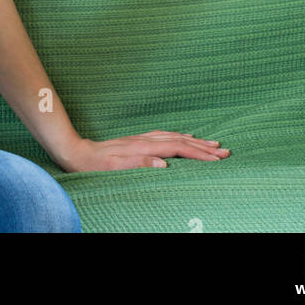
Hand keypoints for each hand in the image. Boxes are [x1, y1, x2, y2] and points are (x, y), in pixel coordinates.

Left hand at [57, 131, 230, 172]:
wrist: (78, 152)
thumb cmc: (97, 165)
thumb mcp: (116, 168)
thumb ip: (140, 164)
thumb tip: (164, 165)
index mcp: (144, 147)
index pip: (178, 149)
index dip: (198, 154)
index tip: (217, 160)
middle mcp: (147, 140)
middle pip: (181, 141)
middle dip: (204, 147)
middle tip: (225, 151)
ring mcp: (143, 138)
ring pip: (176, 137)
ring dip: (196, 141)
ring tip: (213, 144)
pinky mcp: (139, 140)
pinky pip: (167, 136)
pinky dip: (180, 137)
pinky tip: (185, 137)